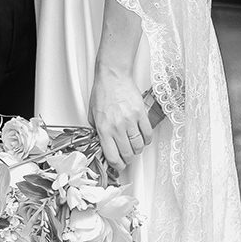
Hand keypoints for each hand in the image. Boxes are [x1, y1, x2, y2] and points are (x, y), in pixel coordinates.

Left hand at [91, 62, 155, 178]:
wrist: (113, 76)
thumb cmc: (103, 92)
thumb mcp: (92, 114)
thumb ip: (96, 130)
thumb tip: (102, 142)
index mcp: (103, 128)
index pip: (112, 156)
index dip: (117, 165)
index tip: (119, 165)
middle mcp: (117, 127)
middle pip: (127, 154)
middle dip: (128, 160)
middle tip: (127, 158)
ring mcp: (130, 121)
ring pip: (139, 146)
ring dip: (137, 150)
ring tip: (134, 147)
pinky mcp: (141, 114)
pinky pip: (148, 133)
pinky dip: (146, 139)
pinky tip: (143, 138)